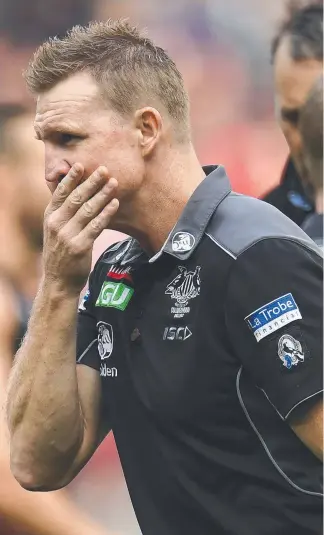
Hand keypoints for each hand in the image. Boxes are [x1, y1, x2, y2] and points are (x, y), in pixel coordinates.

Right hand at [43, 164, 118, 294]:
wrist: (59, 280)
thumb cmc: (60, 251)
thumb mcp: (55, 229)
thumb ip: (63, 211)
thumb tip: (75, 190)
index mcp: (50, 216)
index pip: (60, 193)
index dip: (71, 178)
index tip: (81, 165)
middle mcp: (57, 224)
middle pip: (77, 198)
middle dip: (91, 182)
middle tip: (104, 170)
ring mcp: (68, 235)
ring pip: (88, 210)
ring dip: (103, 194)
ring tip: (114, 183)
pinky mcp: (80, 246)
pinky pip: (96, 226)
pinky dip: (106, 213)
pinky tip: (115, 204)